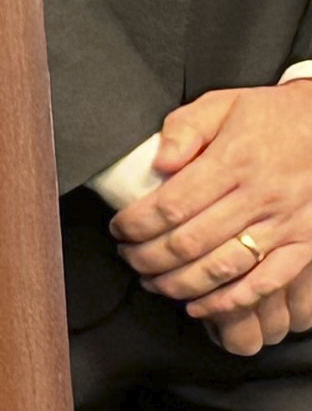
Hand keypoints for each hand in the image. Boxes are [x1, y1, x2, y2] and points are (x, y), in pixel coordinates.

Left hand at [110, 84, 311, 351]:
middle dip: (148, 257)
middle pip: (191, 242)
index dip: (137, 224)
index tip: (118, 229)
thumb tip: (160, 161)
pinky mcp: (302, 246)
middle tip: (127, 257)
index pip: (172, 205)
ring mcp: (283, 227)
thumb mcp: (221, 105)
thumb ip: (184, 128)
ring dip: (179, 283)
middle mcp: (258, 199)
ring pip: (222, 268)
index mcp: (232, 162)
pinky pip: (265, 283)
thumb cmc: (269, 117)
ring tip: (152, 282)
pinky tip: (200, 305)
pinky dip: (229, 301)